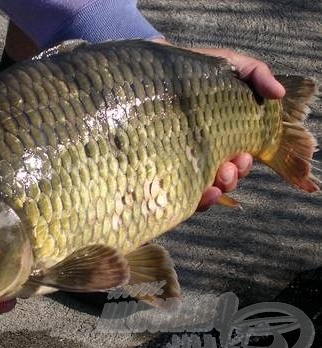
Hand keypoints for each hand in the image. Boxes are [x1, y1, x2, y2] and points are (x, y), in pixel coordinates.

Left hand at [152, 39, 284, 209]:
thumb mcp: (228, 65)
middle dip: (233, 177)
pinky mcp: (164, 168)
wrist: (151, 72)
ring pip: (207, 188)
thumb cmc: (191, 69)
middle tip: (231, 166)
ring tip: (218, 177)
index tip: (244, 156)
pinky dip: (199, 199)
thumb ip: (257, 74)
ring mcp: (183, 162)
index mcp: (221, 137)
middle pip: (225, 178)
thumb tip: (279, 93)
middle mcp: (203, 153)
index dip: (243, 164)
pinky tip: (204, 192)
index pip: (238, 160)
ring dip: (220, 187)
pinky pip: (183, 195)